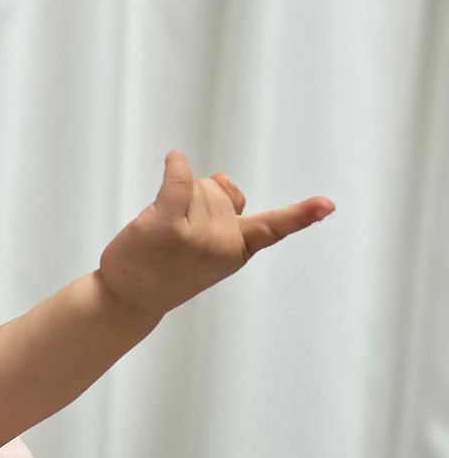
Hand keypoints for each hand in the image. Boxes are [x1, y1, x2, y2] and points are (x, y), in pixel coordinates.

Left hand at [97, 149, 334, 320]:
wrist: (129, 298)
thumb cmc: (167, 270)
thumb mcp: (207, 246)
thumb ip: (225, 212)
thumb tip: (221, 178)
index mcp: (239, 249)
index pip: (274, 227)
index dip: (302, 215)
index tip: (328, 205)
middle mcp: (224, 243)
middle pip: (218, 190)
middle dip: (194, 206)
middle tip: (175, 243)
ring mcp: (197, 236)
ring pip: (195, 186)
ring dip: (174, 204)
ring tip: (162, 239)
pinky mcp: (168, 226)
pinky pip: (179, 181)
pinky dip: (176, 167)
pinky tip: (174, 159)